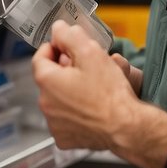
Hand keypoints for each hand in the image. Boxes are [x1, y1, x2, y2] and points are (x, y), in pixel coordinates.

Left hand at [32, 20, 140, 150]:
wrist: (126, 127)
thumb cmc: (110, 92)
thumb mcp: (91, 52)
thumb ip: (70, 36)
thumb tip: (58, 29)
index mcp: (47, 80)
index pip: (40, 56)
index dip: (55, 48)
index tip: (69, 48)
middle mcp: (45, 103)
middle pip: (50, 78)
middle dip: (65, 71)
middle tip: (87, 68)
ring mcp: (53, 124)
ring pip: (57, 99)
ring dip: (69, 92)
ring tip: (92, 89)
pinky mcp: (64, 139)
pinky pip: (65, 120)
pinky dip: (74, 114)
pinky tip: (90, 109)